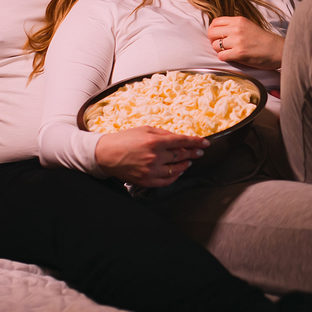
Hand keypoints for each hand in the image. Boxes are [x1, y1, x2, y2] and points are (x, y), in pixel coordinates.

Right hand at [95, 126, 209, 186]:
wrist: (106, 155)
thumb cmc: (125, 139)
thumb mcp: (145, 130)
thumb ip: (164, 134)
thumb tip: (179, 139)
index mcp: (154, 142)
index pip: (181, 142)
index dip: (195, 142)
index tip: (205, 143)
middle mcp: (154, 157)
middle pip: (180, 156)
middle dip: (192, 153)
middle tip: (199, 152)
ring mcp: (151, 171)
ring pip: (176, 170)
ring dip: (185, 165)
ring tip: (189, 161)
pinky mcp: (147, 181)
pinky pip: (167, 181)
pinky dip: (175, 176)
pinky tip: (178, 171)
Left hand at [208, 16, 284, 69]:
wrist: (277, 50)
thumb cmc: (263, 40)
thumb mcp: (248, 26)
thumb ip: (234, 26)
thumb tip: (218, 31)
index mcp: (238, 20)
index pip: (215, 22)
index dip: (213, 30)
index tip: (217, 37)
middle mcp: (236, 29)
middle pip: (212, 33)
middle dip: (213, 41)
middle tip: (220, 46)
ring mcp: (237, 41)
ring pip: (215, 45)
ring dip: (220, 51)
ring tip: (229, 52)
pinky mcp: (239, 53)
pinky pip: (221, 56)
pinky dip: (225, 58)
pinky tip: (233, 58)